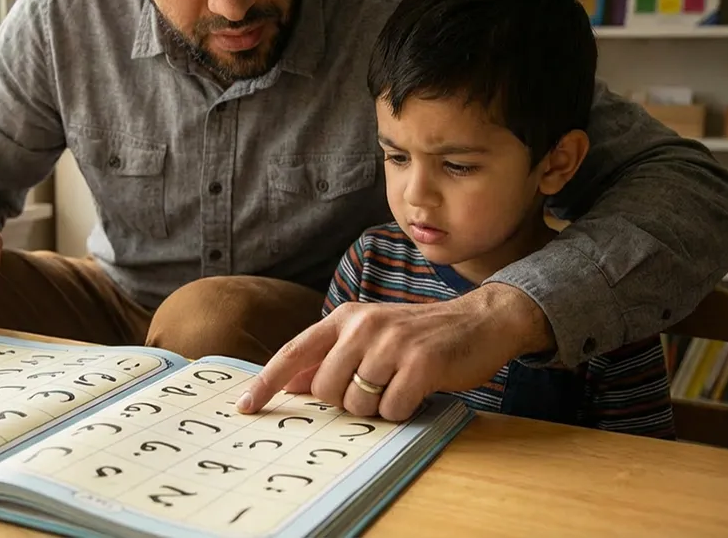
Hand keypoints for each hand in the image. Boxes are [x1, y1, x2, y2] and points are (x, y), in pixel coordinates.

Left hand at [236, 284, 552, 420]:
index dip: (267, 381)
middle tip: (377, 386)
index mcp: (345, 318)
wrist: (480, 320)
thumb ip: (332, 357)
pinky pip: (392, 409)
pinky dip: (403, 410)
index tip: (247, 405)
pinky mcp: (420, 362)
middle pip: (327, 390)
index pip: (294, 352)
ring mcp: (391, 342)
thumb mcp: (371, 336)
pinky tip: (418, 389)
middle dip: (347, 401)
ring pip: (358, 404)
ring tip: (399, 383)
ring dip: (378, 407)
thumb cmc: (420, 334)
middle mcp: (363, 325)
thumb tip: (294, 384)